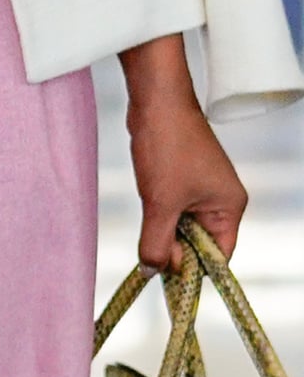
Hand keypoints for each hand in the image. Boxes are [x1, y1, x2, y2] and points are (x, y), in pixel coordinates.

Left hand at [121, 33, 248, 269]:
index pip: (218, 255)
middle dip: (175, 247)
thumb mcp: (160, 201)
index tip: (166, 278)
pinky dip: (158, 210)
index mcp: (230, 207)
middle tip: (149, 253)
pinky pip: (172, 204)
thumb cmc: (167, 146)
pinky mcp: (182, 174)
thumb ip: (156, 240)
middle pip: (200, 241)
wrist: (155, 99)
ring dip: (163, 227)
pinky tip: (146, 205)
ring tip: (147, 223)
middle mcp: (221, 199)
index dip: (193, 269)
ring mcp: (202, 186)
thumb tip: (152, 272)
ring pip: (181, 222)